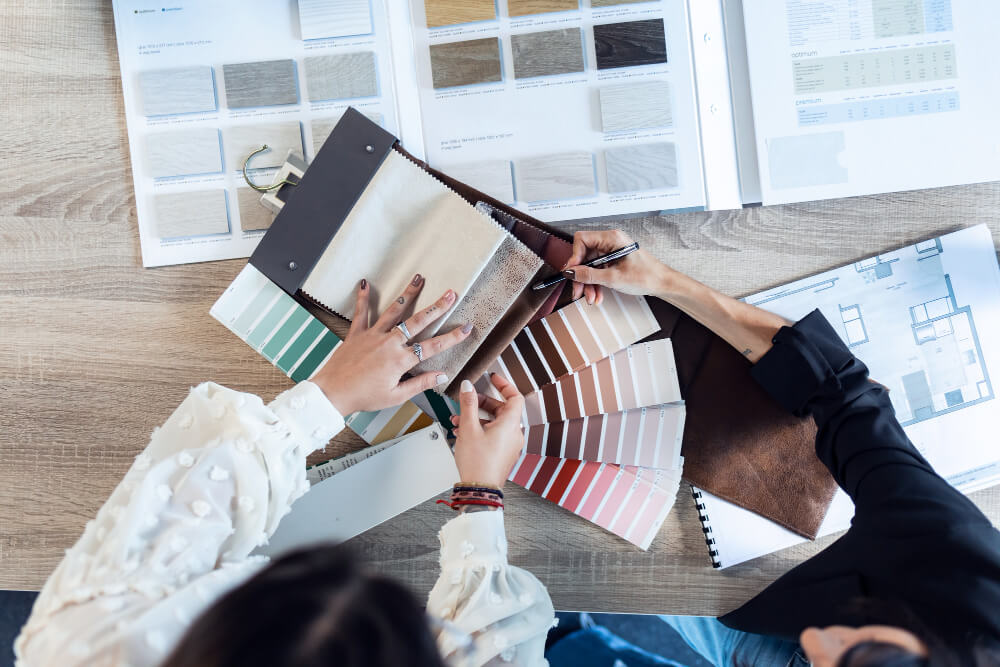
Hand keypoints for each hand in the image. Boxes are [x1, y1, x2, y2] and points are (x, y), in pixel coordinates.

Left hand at [311, 275, 472, 414]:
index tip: (466, 328)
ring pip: (394, 310)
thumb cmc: (363, 397)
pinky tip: (365, 283)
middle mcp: (389, 343)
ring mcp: (372, 336)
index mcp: (400, 360)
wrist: (333, 393)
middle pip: (418, 321)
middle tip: (450, 294)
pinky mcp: (357, 334)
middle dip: (437, 307)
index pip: (433, 346)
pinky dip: (363, 298)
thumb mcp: (395, 396)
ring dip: (408, 293)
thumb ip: (419, 383)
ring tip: (418, 278)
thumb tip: (440, 376)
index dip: (452, 337)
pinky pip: (361, 313)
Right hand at [449, 375, 524, 489]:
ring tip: (458, 420)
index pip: (514, 396)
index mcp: (510, 425)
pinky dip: (480, 429)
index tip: (493, 378)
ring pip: (494, 423)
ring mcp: (509, 445)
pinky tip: (463, 433)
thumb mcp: (469, 428)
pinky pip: (493, 434)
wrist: (479, 490)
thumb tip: (468, 386)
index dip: (504, 384)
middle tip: (468, 400)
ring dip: (476, 418)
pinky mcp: (502, 453)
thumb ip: (468, 403)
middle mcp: (513, 434)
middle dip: (482, 403)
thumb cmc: (478, 463)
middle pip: (502, 409)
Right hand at [562, 230, 671, 303]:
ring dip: (588, 283)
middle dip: (581, 276)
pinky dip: (596, 283)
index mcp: (612, 238)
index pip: (582, 240)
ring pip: (590, 266)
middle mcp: (610, 242)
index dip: (574, 257)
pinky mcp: (613, 261)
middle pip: (584, 256)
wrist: (662, 283)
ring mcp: (611, 252)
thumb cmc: (647, 276)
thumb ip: (589, 275)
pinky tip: (597, 295)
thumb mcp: (613, 278)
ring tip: (592, 297)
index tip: (571, 273)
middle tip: (578, 291)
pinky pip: (597, 271)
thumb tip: (570, 272)